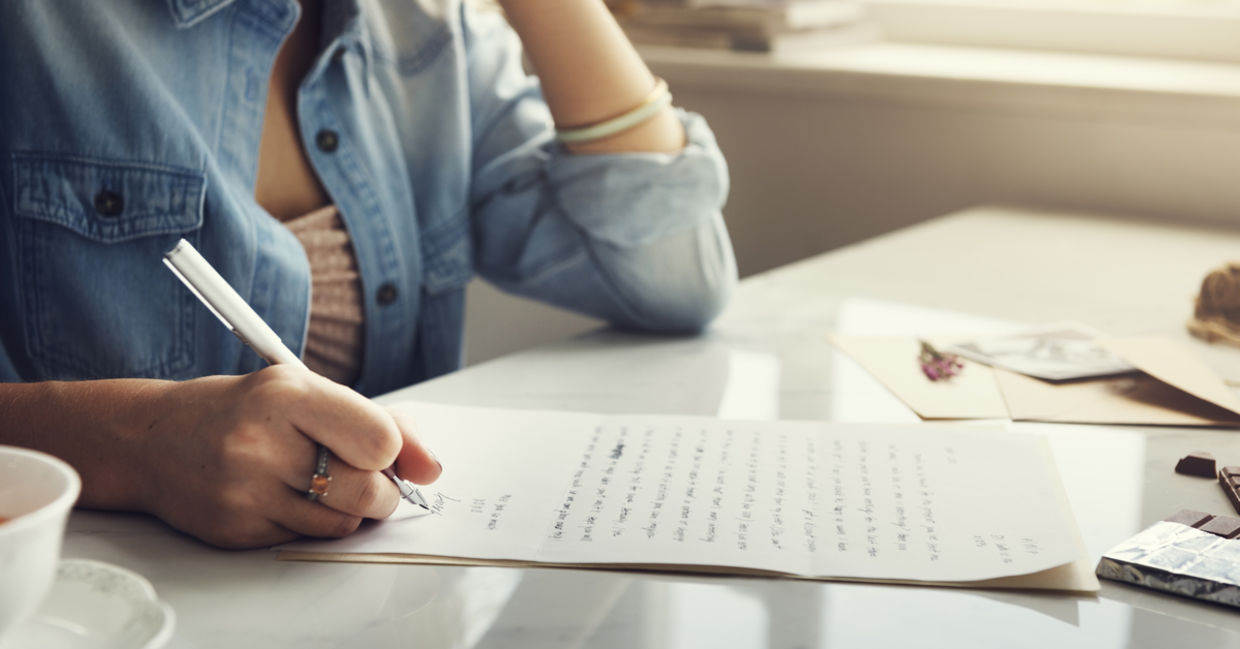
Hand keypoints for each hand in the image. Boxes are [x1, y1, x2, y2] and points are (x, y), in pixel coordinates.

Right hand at [135, 366, 440, 548]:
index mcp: (285, 395)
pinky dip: (310, 522)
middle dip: (382, 492)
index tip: (384, 450)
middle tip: (369, 479)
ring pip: (342, 524)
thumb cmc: (240, 409)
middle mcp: (260, 442)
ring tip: (321, 482)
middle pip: (366, 491)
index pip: (378, 439)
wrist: (151, 439)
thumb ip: (375, 420)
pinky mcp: (234, 530)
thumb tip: (430, 467)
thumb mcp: (304, 391)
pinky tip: (285, 496)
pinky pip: (305, 539)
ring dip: (348, 510)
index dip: (392, 451)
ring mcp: (244, 491)